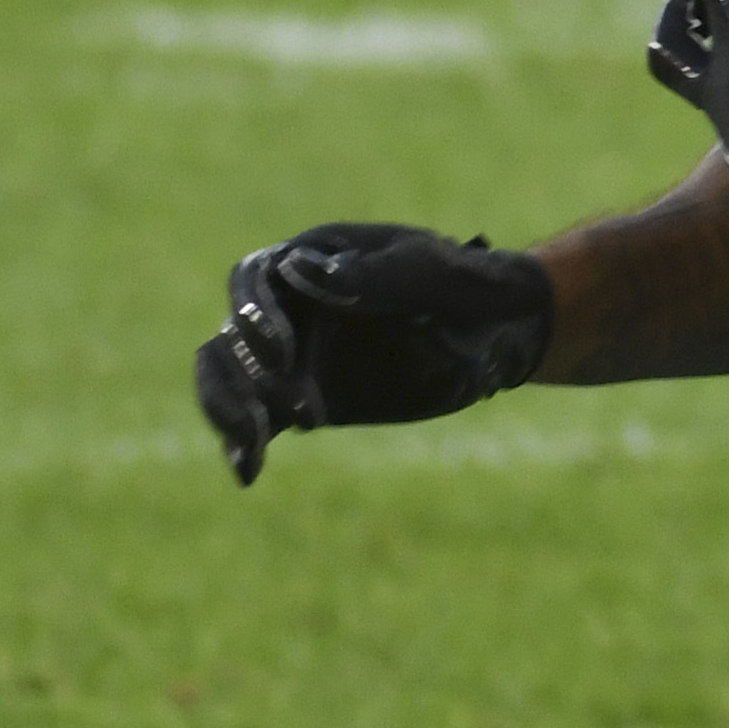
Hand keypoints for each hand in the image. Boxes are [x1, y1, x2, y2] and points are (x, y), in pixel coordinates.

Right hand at [192, 224, 550, 485]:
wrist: (500, 331)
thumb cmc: (472, 286)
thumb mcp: (436, 275)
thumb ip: (378, 274)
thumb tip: (300, 270)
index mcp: (319, 256)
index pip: (258, 277)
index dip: (259, 314)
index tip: (283, 353)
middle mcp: (292, 300)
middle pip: (234, 331)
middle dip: (247, 370)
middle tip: (294, 407)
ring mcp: (292, 349)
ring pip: (228, 372)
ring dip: (231, 406)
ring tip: (257, 441)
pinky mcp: (298, 393)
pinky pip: (254, 414)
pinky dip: (242, 441)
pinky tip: (248, 471)